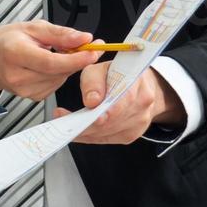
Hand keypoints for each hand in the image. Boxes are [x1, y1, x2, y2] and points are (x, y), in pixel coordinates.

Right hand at [0, 20, 100, 103]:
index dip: (75, 59)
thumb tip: (84, 38)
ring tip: (55, 53)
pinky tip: (48, 66)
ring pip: (60, 79)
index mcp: (14, 53)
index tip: (93, 52)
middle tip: (84, 46)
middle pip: (58, 71)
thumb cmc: (7, 41)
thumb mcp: (32, 28)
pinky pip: (55, 85)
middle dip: (76, 59)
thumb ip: (60, 34)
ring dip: (66, 66)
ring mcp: (23, 90)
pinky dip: (59, 74)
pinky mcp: (31, 97)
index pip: (50, 62)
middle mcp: (17, 75)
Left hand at [54, 64, 184, 143]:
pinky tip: (77, 131)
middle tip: (63, 120)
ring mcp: (140, 121)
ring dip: (85, 131)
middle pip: (113, 120)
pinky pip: (107, 138)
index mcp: (137, 84)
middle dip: (86, 123)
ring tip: (65, 124)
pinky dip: (90, 136)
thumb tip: (92, 101)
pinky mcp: (131, 133)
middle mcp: (143, 104)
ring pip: (108, 132)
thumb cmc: (117, 73)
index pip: (123, 100)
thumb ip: (94, 81)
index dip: (106, 111)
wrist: (139, 84)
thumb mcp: (100, 68)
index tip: (87, 114)